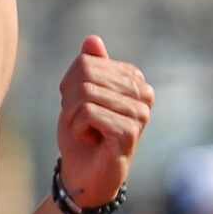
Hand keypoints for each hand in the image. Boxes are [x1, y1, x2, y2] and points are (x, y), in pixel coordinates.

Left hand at [56, 36, 153, 210]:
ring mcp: (140, 113)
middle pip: (86, 76)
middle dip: (70, 101)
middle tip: (78, 121)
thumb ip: (87, 68)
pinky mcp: (130, 131)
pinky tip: (89, 140)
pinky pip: (89, 113)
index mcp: (133, 80)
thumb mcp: (77, 97)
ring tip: (84, 131)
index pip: (86, 62)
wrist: (83, 174)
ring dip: (72, 117)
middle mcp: (143, 93)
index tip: (77, 107)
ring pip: (86, 94)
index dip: (69, 86)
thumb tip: (92, 39)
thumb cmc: (81, 134)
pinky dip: (77, 128)